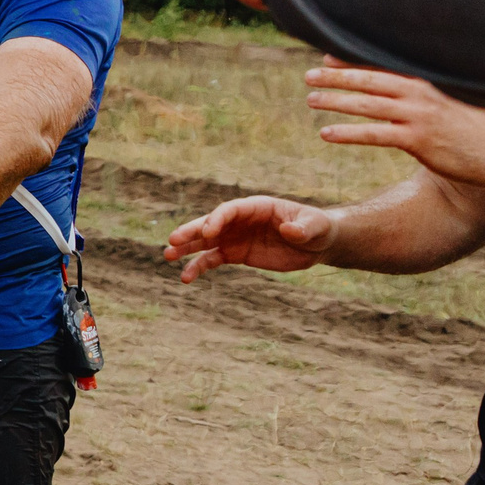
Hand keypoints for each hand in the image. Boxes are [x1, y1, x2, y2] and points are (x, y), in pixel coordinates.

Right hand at [162, 194, 338, 281]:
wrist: (316, 243)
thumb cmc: (316, 228)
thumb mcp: (314, 227)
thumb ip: (302, 227)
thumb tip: (290, 231)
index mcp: (256, 207)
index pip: (229, 210)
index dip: (217, 220)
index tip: (208, 233)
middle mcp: (239, 221)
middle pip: (210, 223)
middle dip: (191, 232)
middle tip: (172, 240)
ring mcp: (234, 237)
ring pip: (205, 242)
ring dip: (186, 249)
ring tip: (168, 256)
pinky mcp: (235, 254)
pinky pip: (212, 259)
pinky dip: (198, 267)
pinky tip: (186, 278)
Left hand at [306, 65, 484, 184]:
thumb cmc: (481, 129)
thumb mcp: (460, 99)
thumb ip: (435, 89)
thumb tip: (412, 85)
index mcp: (431, 80)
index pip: (385, 64)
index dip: (354, 59)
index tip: (328, 56)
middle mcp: (423, 93)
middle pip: (370, 79)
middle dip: (336, 75)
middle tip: (309, 75)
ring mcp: (420, 116)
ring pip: (367, 105)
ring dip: (335, 101)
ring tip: (311, 99)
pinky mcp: (418, 141)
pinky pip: (373, 135)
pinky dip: (347, 133)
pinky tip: (326, 134)